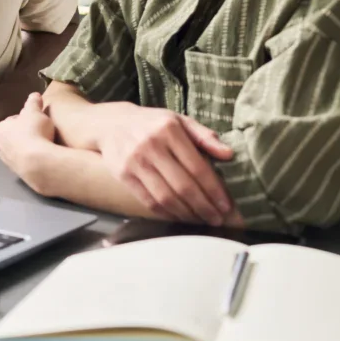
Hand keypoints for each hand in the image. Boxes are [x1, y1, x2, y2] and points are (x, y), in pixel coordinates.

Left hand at [0, 93, 55, 192]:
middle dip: (28, 132)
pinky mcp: (21, 174)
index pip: (12, 120)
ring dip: (32, 146)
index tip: (36, 118)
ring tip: (46, 142)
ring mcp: (10, 164)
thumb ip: (33, 102)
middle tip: (42, 129)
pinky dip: (36, 157)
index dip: (26, 118)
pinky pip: (29, 161)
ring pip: (22, 150)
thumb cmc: (33, 133)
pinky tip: (46, 154)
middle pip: (16, 136)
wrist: (39, 163)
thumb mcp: (34, 112)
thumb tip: (34, 95)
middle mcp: (0, 148)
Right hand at [87, 103, 234, 224]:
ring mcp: (135, 160)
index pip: (197, 166)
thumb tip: (229, 154)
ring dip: (187, 213)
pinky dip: (166, 213)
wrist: (110, 123)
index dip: (214, 189)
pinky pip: (149, 200)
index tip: (226, 205)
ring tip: (200, 220)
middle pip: (183, 185)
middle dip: (204, 206)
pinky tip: (179, 216)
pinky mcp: (123, 174)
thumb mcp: (179, 120)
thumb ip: (204, 136)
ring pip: (166, 197)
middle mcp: (151, 145)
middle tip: (216, 218)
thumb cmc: (151, 123)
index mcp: (169, 129)